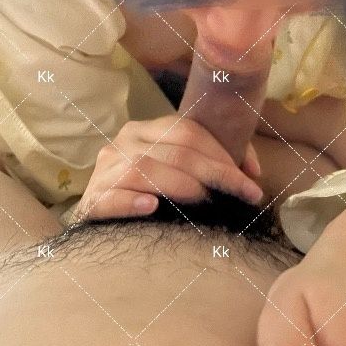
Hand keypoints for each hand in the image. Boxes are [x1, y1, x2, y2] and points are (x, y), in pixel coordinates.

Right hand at [75, 114, 263, 219]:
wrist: (97, 216)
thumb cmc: (148, 192)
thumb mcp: (177, 169)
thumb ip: (214, 162)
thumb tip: (254, 172)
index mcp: (146, 129)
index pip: (189, 132)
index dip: (222, 155)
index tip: (251, 183)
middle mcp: (124, 141)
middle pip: (175, 151)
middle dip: (214, 173)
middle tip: (241, 195)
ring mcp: (104, 169)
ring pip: (146, 169)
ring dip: (182, 186)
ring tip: (208, 203)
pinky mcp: (91, 200)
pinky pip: (111, 197)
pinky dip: (131, 202)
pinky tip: (151, 208)